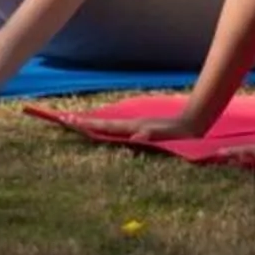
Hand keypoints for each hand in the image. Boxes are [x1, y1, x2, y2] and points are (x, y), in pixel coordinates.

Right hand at [46, 109, 209, 143]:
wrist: (192, 123)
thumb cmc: (179, 133)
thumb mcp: (165, 135)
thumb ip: (151, 134)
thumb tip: (136, 136)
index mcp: (131, 127)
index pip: (104, 126)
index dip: (86, 124)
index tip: (68, 120)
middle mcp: (129, 125)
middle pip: (100, 123)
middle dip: (81, 122)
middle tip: (62, 119)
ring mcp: (134, 126)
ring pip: (107, 125)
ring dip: (91, 124)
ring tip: (75, 122)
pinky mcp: (140, 129)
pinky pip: (116, 129)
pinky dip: (104, 128)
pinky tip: (101, 130)